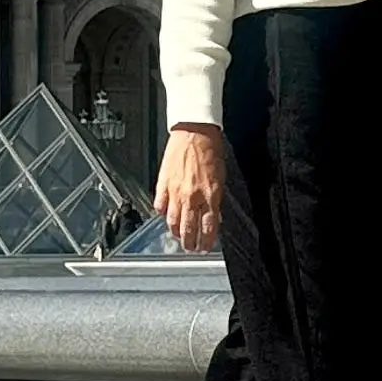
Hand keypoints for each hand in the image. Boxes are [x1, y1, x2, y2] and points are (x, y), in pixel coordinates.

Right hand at [155, 124, 230, 251]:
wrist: (195, 132)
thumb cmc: (211, 150)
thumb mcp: (221, 178)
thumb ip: (216, 199)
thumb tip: (214, 216)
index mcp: (210, 195)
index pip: (208, 227)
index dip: (206, 241)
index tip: (206, 248)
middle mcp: (192, 196)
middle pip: (189, 229)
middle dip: (190, 243)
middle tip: (191, 248)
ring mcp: (175, 191)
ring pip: (173, 221)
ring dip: (176, 232)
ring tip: (178, 237)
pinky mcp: (163, 184)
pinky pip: (160, 205)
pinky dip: (162, 214)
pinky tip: (165, 217)